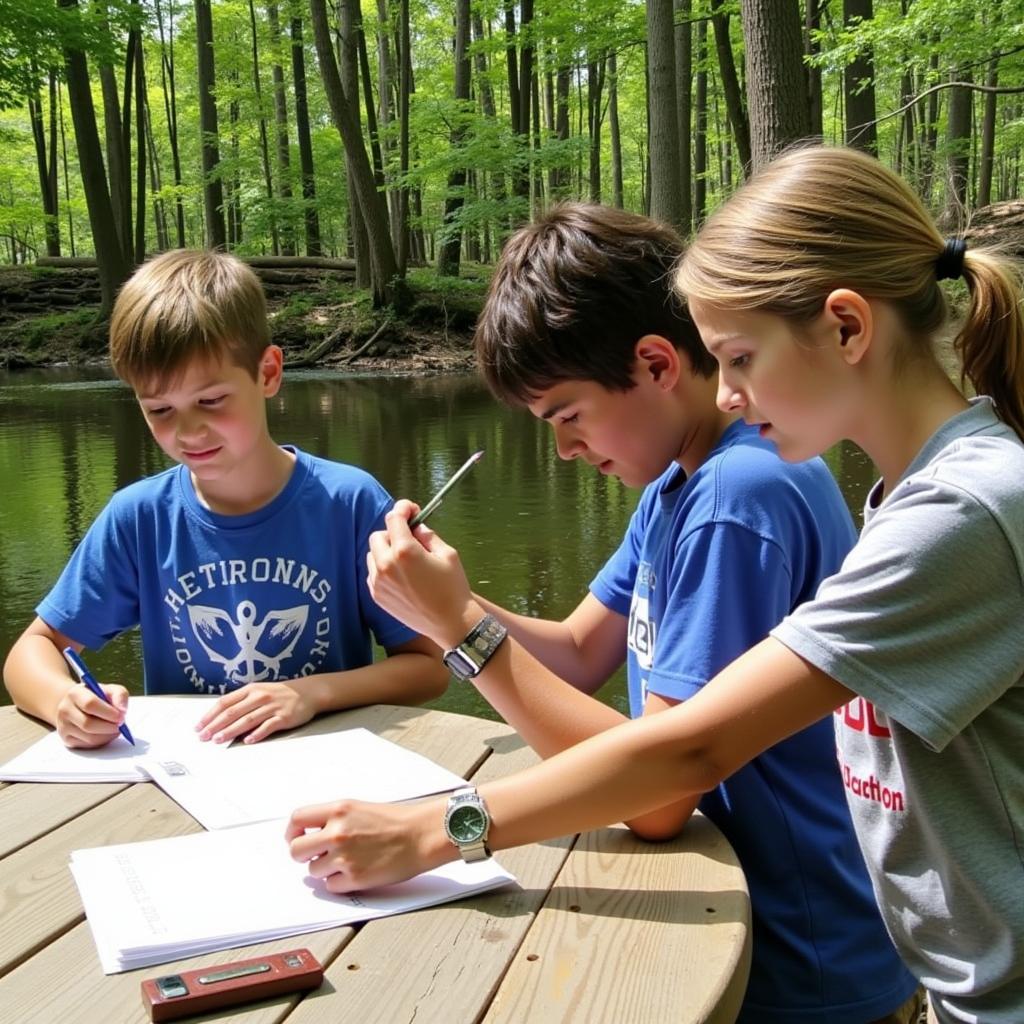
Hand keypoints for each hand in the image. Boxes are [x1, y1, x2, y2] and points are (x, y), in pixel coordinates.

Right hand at [55, 682, 129, 748]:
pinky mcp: (67, 739)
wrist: (78, 705)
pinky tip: (106, 733)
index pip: (90, 704)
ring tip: (116, 728)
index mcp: (75, 693)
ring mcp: (63, 726)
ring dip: (107, 735)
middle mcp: (65, 710)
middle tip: (121, 725)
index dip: (108, 712)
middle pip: (88, 724)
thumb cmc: (98, 696)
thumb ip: (120, 695)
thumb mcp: (110, 690)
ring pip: (89, 738)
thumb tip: (122, 711)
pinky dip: (102, 741)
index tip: (121, 716)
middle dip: (109, 727)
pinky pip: (88, 745)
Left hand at [196, 682, 316, 743]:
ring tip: (218, 739)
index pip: (225, 702)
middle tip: (203, 737)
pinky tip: (247, 741)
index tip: (199, 726)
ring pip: (247, 720)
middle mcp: (260, 696)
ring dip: (231, 730)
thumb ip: (243, 703)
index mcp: (251, 689)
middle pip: (233, 712)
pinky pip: (268, 726)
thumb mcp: (260, 692)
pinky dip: (257, 733)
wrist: (308, 692)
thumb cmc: (280, 694)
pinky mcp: (284, 717)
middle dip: (215, 725)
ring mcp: (272, 707)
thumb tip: (222, 720)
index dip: (210, 715)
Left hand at [285, 797, 442, 892]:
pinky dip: (340, 883)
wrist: (421, 835)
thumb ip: (333, 819)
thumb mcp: (359, 808)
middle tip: (317, 856)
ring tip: (348, 861)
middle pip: (296, 850)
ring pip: (313, 871)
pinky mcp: (355, 879)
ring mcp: (344, 857)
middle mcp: (337, 833)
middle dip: (303, 856)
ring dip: (325, 870)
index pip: (297, 819)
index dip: (292, 832)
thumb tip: (310, 835)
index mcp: (339, 810)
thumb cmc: (396, 821)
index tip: (297, 837)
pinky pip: (331, 886)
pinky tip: (357, 871)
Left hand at [366, 500, 477, 647]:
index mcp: (405, 551)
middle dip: (393, 533)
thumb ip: (428, 536)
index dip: (403, 509)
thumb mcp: (448, 554)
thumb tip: (416, 526)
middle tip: (410, 539)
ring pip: (372, 554)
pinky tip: (402, 577)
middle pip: (378, 535)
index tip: (410, 510)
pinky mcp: (376, 596)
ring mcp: (378, 582)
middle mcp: (386, 565)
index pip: (393, 518)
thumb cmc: (454, 588)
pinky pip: (373, 573)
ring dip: (386, 551)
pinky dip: (383, 569)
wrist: (450, 624)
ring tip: (406, 561)